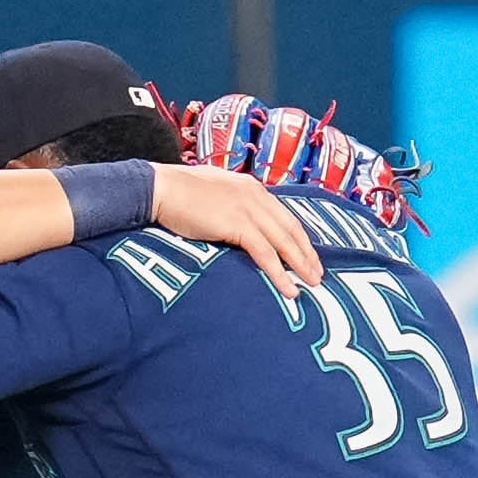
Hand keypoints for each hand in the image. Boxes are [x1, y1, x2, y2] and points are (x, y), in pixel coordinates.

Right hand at [150, 163, 328, 298]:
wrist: (159, 188)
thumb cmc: (178, 193)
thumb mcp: (214, 193)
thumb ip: (231, 204)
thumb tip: (236, 223)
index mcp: (252, 188)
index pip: (284, 216)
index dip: (299, 238)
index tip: (308, 255)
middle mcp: (256, 196)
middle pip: (291, 229)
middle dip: (307, 253)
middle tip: (318, 274)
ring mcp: (248, 209)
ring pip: (284, 242)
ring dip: (300, 265)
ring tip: (311, 284)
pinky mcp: (238, 224)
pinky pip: (265, 253)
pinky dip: (279, 273)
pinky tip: (289, 289)